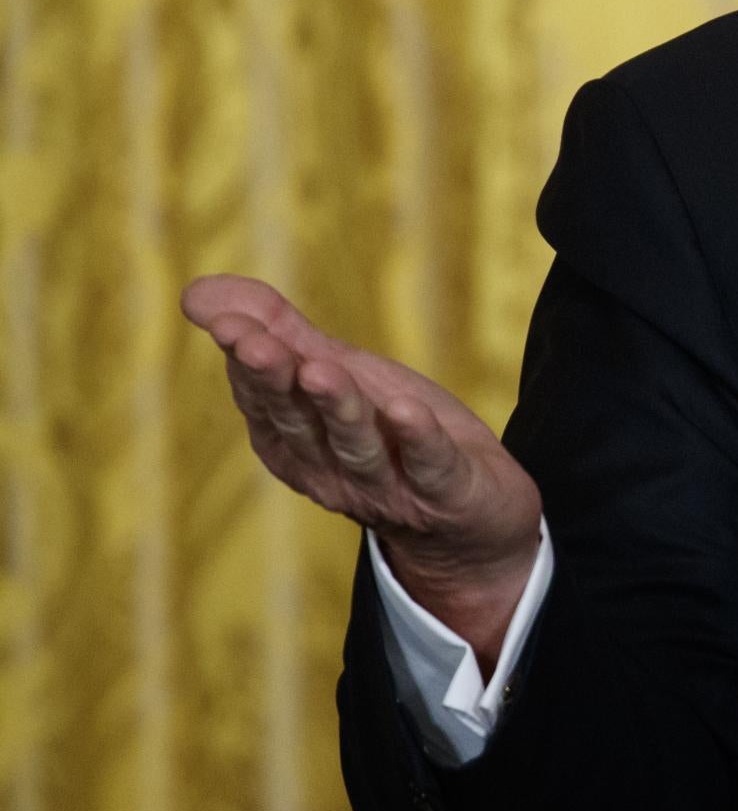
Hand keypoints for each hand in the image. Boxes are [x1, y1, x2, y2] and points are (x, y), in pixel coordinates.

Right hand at [181, 273, 544, 668]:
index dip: (247, 361)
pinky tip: (407, 408)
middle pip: (299, 425)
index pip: (265, 399)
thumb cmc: (389, 435)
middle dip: (275, 382)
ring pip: (356, 447)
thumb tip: (196, 291)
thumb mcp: (338, 375)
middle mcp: (331, 471)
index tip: (227, 322)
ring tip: (320, 369)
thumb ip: (278, 332)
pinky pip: (429, 467)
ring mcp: (387, 487)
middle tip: (256, 344)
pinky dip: (417, 438)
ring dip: (338, 408)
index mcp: (296, 443)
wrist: (467, 519)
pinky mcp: (445, 492)